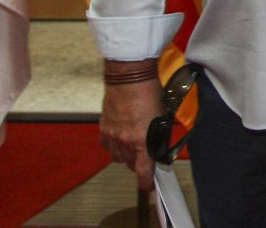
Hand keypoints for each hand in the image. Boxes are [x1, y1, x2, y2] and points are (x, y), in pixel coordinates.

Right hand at [100, 77, 162, 191]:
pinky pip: (109, 146)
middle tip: (146, 157)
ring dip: (127, 155)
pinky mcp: (103, 129)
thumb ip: (160, 134)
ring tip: (134, 145)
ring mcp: (112, 136)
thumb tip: (160, 146)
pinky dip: (115, 145)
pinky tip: (122, 137)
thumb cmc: (149, 92)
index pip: (143, 171)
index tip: (149, 187)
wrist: (129, 77)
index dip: (146, 183)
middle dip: (139, 164)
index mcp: (141, 140)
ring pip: (118, 157)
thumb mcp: (162, 116)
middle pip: (131, 164)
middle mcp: (124, 141)